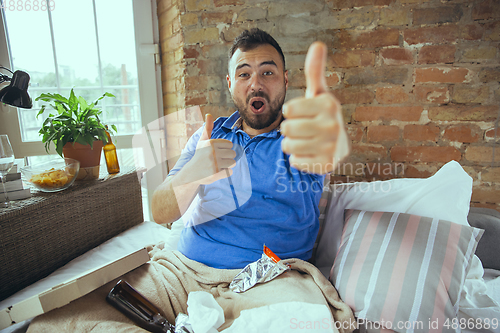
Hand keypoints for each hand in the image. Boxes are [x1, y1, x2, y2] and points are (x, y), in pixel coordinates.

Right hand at [187, 113, 235, 184]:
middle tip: (217, 160)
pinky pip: (230, 172)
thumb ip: (208, 128)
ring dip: (227, 165)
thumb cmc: (200, 155)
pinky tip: (216, 172)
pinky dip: (225, 173)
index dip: (225, 149)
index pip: (230, 144)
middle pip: (233, 153)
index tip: (216, 152)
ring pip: (233, 163)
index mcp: (211, 143)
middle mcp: (212, 152)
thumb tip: (209, 114)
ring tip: (217, 166)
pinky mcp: (215, 174)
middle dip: (227, 157)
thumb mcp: (202, 141)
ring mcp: (214, 164)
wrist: (191, 173)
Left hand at [281, 42, 349, 173]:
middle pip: (286, 129)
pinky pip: (295, 161)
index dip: (290, 112)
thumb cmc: (321, 115)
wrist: (338, 147)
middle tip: (303, 129)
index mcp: (329, 104)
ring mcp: (331, 147)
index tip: (302, 113)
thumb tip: (318, 44)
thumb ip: (315, 71)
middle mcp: (333, 125)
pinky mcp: (326, 165)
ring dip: (292, 145)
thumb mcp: (318, 94)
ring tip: (306, 141)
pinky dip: (298, 159)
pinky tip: (311, 153)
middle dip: (289, 130)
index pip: (288, 110)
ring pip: (287, 146)